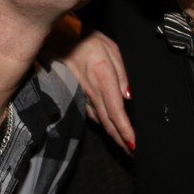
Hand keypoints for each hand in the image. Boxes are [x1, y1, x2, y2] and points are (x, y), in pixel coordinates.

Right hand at [50, 22, 134, 153]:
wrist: (60, 39)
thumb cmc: (87, 41)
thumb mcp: (111, 49)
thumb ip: (122, 72)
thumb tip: (128, 96)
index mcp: (103, 80)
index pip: (116, 112)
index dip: (124, 131)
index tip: (133, 145)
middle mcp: (93, 92)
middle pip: (108, 123)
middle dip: (121, 140)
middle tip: (133, 154)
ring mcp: (84, 96)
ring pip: (100, 121)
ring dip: (113, 135)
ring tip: (125, 146)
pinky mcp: (78, 95)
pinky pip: (92, 114)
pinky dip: (103, 125)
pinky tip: (109, 129)